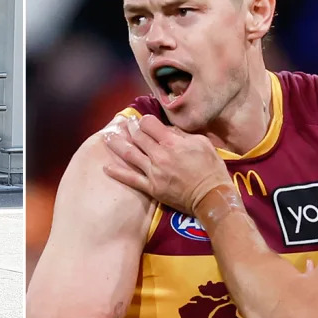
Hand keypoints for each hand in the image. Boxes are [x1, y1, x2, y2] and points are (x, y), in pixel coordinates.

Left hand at [102, 114, 233, 212]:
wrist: (211, 197)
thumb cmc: (211, 169)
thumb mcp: (202, 143)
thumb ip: (182, 135)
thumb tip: (167, 130)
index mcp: (172, 143)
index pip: (149, 124)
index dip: (144, 120)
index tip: (142, 120)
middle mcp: (159, 156)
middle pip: (137, 137)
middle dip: (130, 128)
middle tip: (124, 124)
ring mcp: (153, 172)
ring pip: (130, 154)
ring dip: (116, 144)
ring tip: (107, 137)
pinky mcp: (151, 187)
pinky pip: (131, 179)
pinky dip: (117, 173)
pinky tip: (106, 167)